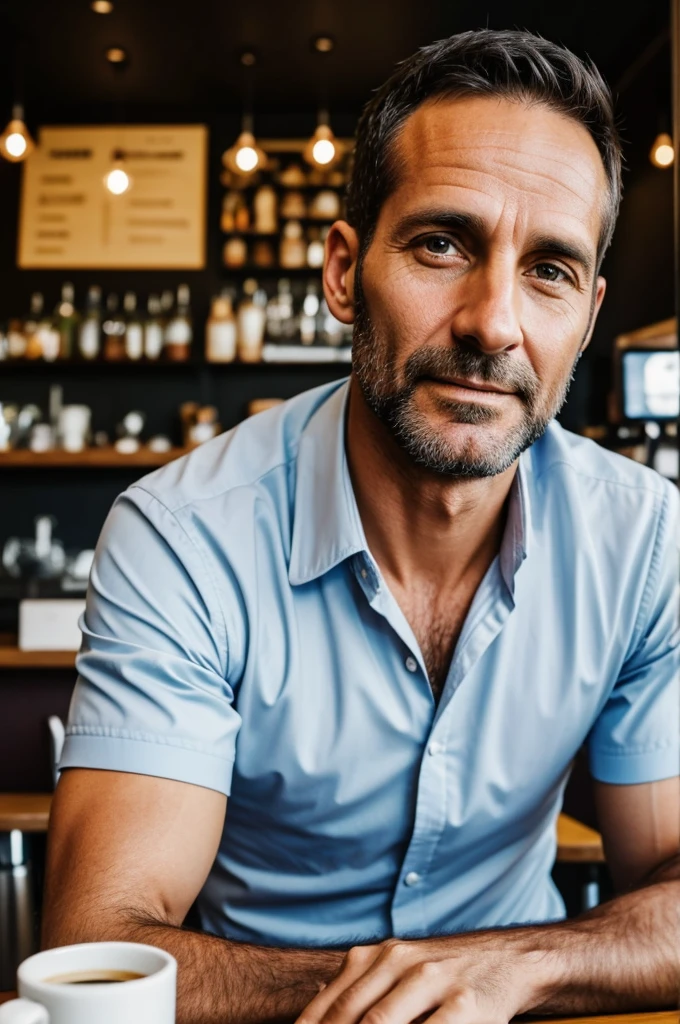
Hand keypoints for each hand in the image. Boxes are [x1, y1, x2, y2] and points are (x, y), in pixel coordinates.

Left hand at [295, 936, 537, 1023]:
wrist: (507, 960)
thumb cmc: (443, 973)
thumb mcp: (396, 966)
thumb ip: (360, 983)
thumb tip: (315, 1002)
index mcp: (376, 955)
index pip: (329, 1006)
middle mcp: (400, 961)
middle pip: (352, 1017)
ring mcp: (432, 980)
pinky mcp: (465, 1003)